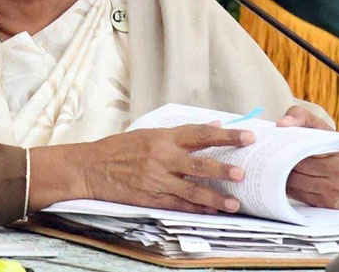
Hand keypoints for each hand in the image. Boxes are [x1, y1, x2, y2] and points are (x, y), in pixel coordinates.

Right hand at [30, 124, 253, 213]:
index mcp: (163, 137)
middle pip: (199, 163)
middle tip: (243, 173)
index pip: (201, 133)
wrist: (90, 168)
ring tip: (234, 203)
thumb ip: (180, 133)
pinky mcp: (150, 198)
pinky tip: (210, 212)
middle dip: (223, 168)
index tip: (248, 136)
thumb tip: (212, 126)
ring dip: (215, 197)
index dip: (226, 134)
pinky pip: (178, 205)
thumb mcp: (148, 133)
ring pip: (192, 189)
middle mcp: (162, 157)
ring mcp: (156, 179)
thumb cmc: (119, 148)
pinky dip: (195, 209)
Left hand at [277, 105, 338, 209]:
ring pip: (294, 183)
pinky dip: (286, 188)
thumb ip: (300, 116)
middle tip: (266, 155)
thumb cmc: (333, 152)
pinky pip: (297, 196)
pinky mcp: (325, 206)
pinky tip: (280, 180)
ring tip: (272, 166)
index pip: (305, 145)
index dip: (286, 145)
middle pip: (296, 167)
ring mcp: (333, 192)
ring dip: (279, 176)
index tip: (273, 142)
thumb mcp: (322, 129)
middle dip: (279, 161)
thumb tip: (281, 124)